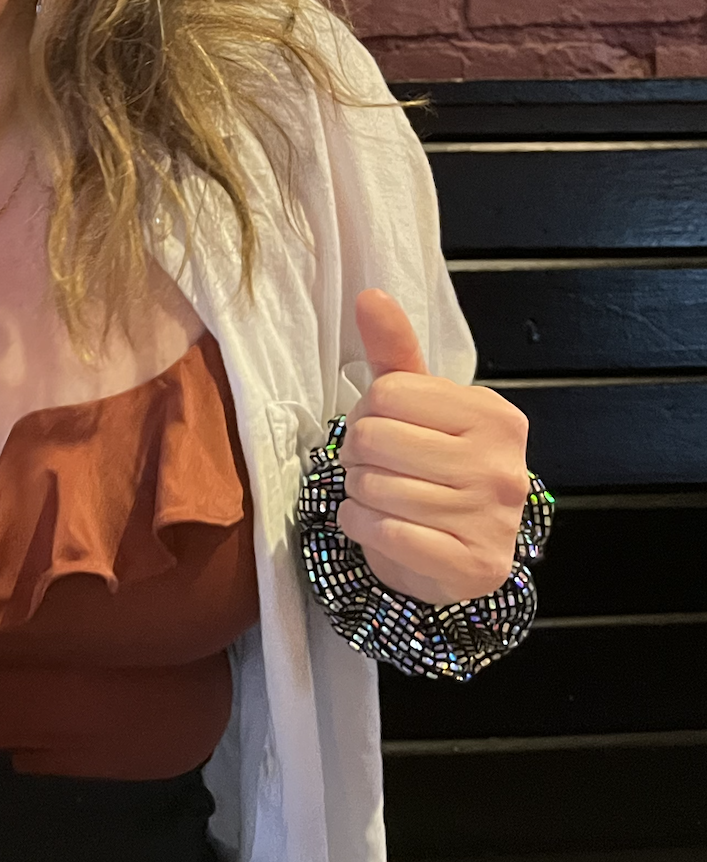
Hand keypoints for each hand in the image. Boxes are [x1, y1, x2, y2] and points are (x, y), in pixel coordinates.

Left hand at [337, 288, 533, 605]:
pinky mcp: (473, 566)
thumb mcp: (417, 405)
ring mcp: (492, 520)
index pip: (386, 393)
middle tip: (379, 469)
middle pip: (373, 440)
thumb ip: (394, 351)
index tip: (387, 431)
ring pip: (373, 488)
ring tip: (383, 498)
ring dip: (358, 495)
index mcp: (493, 416)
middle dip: (357, 457)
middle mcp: (502, 465)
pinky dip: (362, 528)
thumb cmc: (434, 468)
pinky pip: (383, 533)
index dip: (367, 414)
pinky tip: (381, 527)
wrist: (459, 555)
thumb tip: (369, 295)